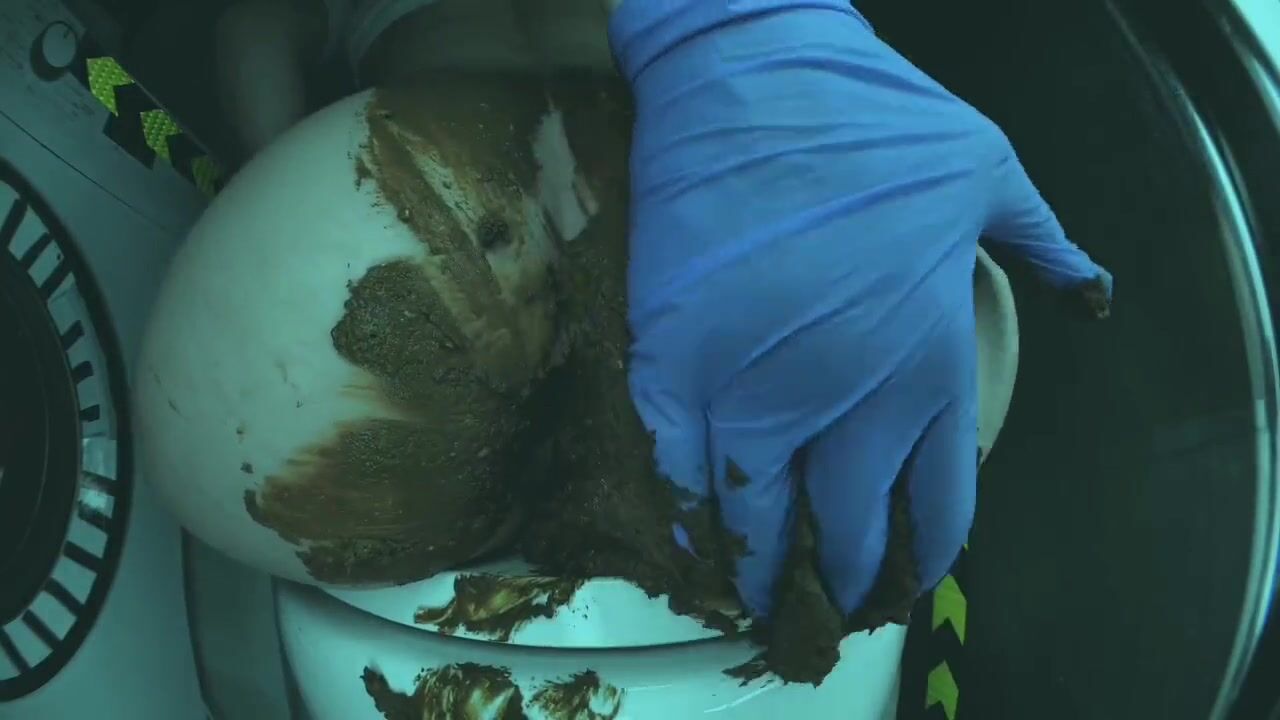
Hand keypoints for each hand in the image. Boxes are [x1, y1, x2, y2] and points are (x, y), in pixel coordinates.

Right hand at [610, 1, 1111, 619]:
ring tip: (762, 597)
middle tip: (829, 603)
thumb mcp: (988, 172)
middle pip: (845, 529)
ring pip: (756, 518)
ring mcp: (752, 387)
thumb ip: (1043, 245)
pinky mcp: (673, 365)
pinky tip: (695, 546)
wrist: (750, 69)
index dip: (920, 554)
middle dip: (840, 580)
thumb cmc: (870, 116)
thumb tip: (1093, 294)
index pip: (938, 505)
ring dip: (761, 571)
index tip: (903, 574)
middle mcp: (847, 397)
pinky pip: (676, 472)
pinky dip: (686, 519)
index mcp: (931, 361)